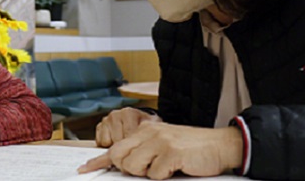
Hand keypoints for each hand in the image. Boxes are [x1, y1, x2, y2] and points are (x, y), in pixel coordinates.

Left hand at [80, 121, 242, 179]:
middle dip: (128, 169)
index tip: (84, 168)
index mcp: (145, 130)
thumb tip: (123, 165)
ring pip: (134, 167)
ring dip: (147, 174)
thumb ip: (144, 150)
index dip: (98, 160)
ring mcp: (160, 142)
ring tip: (164, 167)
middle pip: (120, 157)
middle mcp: (149, 133)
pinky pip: (154, 174)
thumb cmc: (191, 148)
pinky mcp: (171, 153)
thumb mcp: (164, 144)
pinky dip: (164, 177)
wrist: (220, 145)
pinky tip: (176, 168)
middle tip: (147, 169)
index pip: (116, 146)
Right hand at [96, 107, 160, 146]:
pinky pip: (100, 142)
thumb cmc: (145, 125)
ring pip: (107, 142)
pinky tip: (116, 141)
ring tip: (124, 142)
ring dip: (115, 145)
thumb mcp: (152, 127)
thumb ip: (148, 133)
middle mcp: (115, 114)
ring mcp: (106, 120)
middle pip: (117, 140)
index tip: (139, 147)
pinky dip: (108, 145)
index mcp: (128, 113)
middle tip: (132, 146)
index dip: (134, 145)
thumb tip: (145, 145)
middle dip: (125, 146)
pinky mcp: (99, 127)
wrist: (139, 120)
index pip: (128, 135)